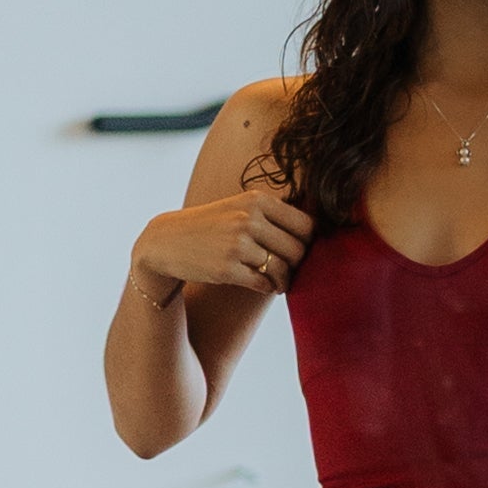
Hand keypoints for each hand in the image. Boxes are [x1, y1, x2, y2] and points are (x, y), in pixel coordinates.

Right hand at [135, 190, 309, 306]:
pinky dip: (267, 288)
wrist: (168, 241)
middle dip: (297, 265)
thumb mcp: (241, 206)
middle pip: (298, 250)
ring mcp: (237, 243)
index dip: (308, 242)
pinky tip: (261, 285)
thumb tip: (319, 232)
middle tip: (288, 270)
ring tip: (278, 282)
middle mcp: (248, 218)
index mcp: (257, 200)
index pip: (306, 225)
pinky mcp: (227, 268)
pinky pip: (263, 284)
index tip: (298, 250)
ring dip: (284, 281)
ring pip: (283, 269)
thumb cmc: (214, 226)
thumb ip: (275, 214)